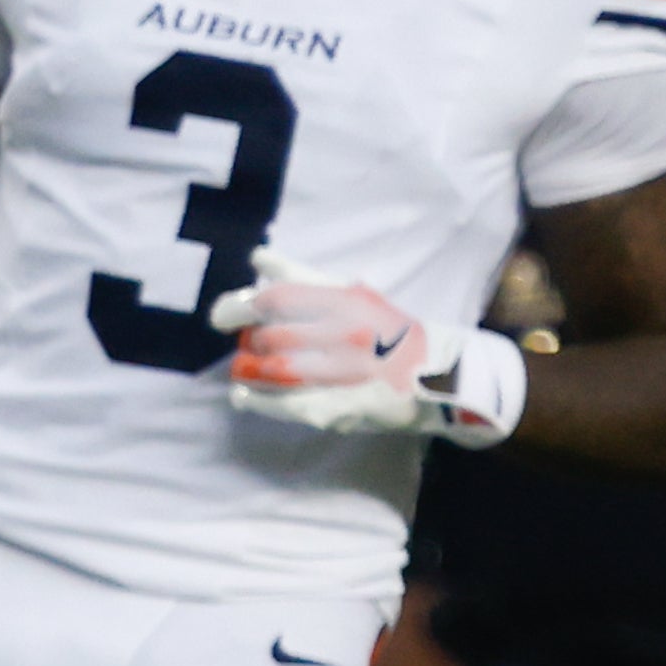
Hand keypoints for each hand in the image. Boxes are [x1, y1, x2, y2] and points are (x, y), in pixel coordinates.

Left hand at [212, 250, 515, 444]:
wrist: (439, 376)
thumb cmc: (389, 331)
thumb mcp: (353, 294)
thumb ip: (303, 277)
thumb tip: (258, 257)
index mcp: (348, 302)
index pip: (279, 298)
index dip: (243, 306)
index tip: (226, 314)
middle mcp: (346, 335)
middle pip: (273, 337)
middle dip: (248, 340)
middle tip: (242, 342)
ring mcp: (342, 375)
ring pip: (275, 372)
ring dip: (248, 370)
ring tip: (241, 368)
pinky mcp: (337, 408)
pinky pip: (285, 405)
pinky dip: (256, 400)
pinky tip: (242, 395)